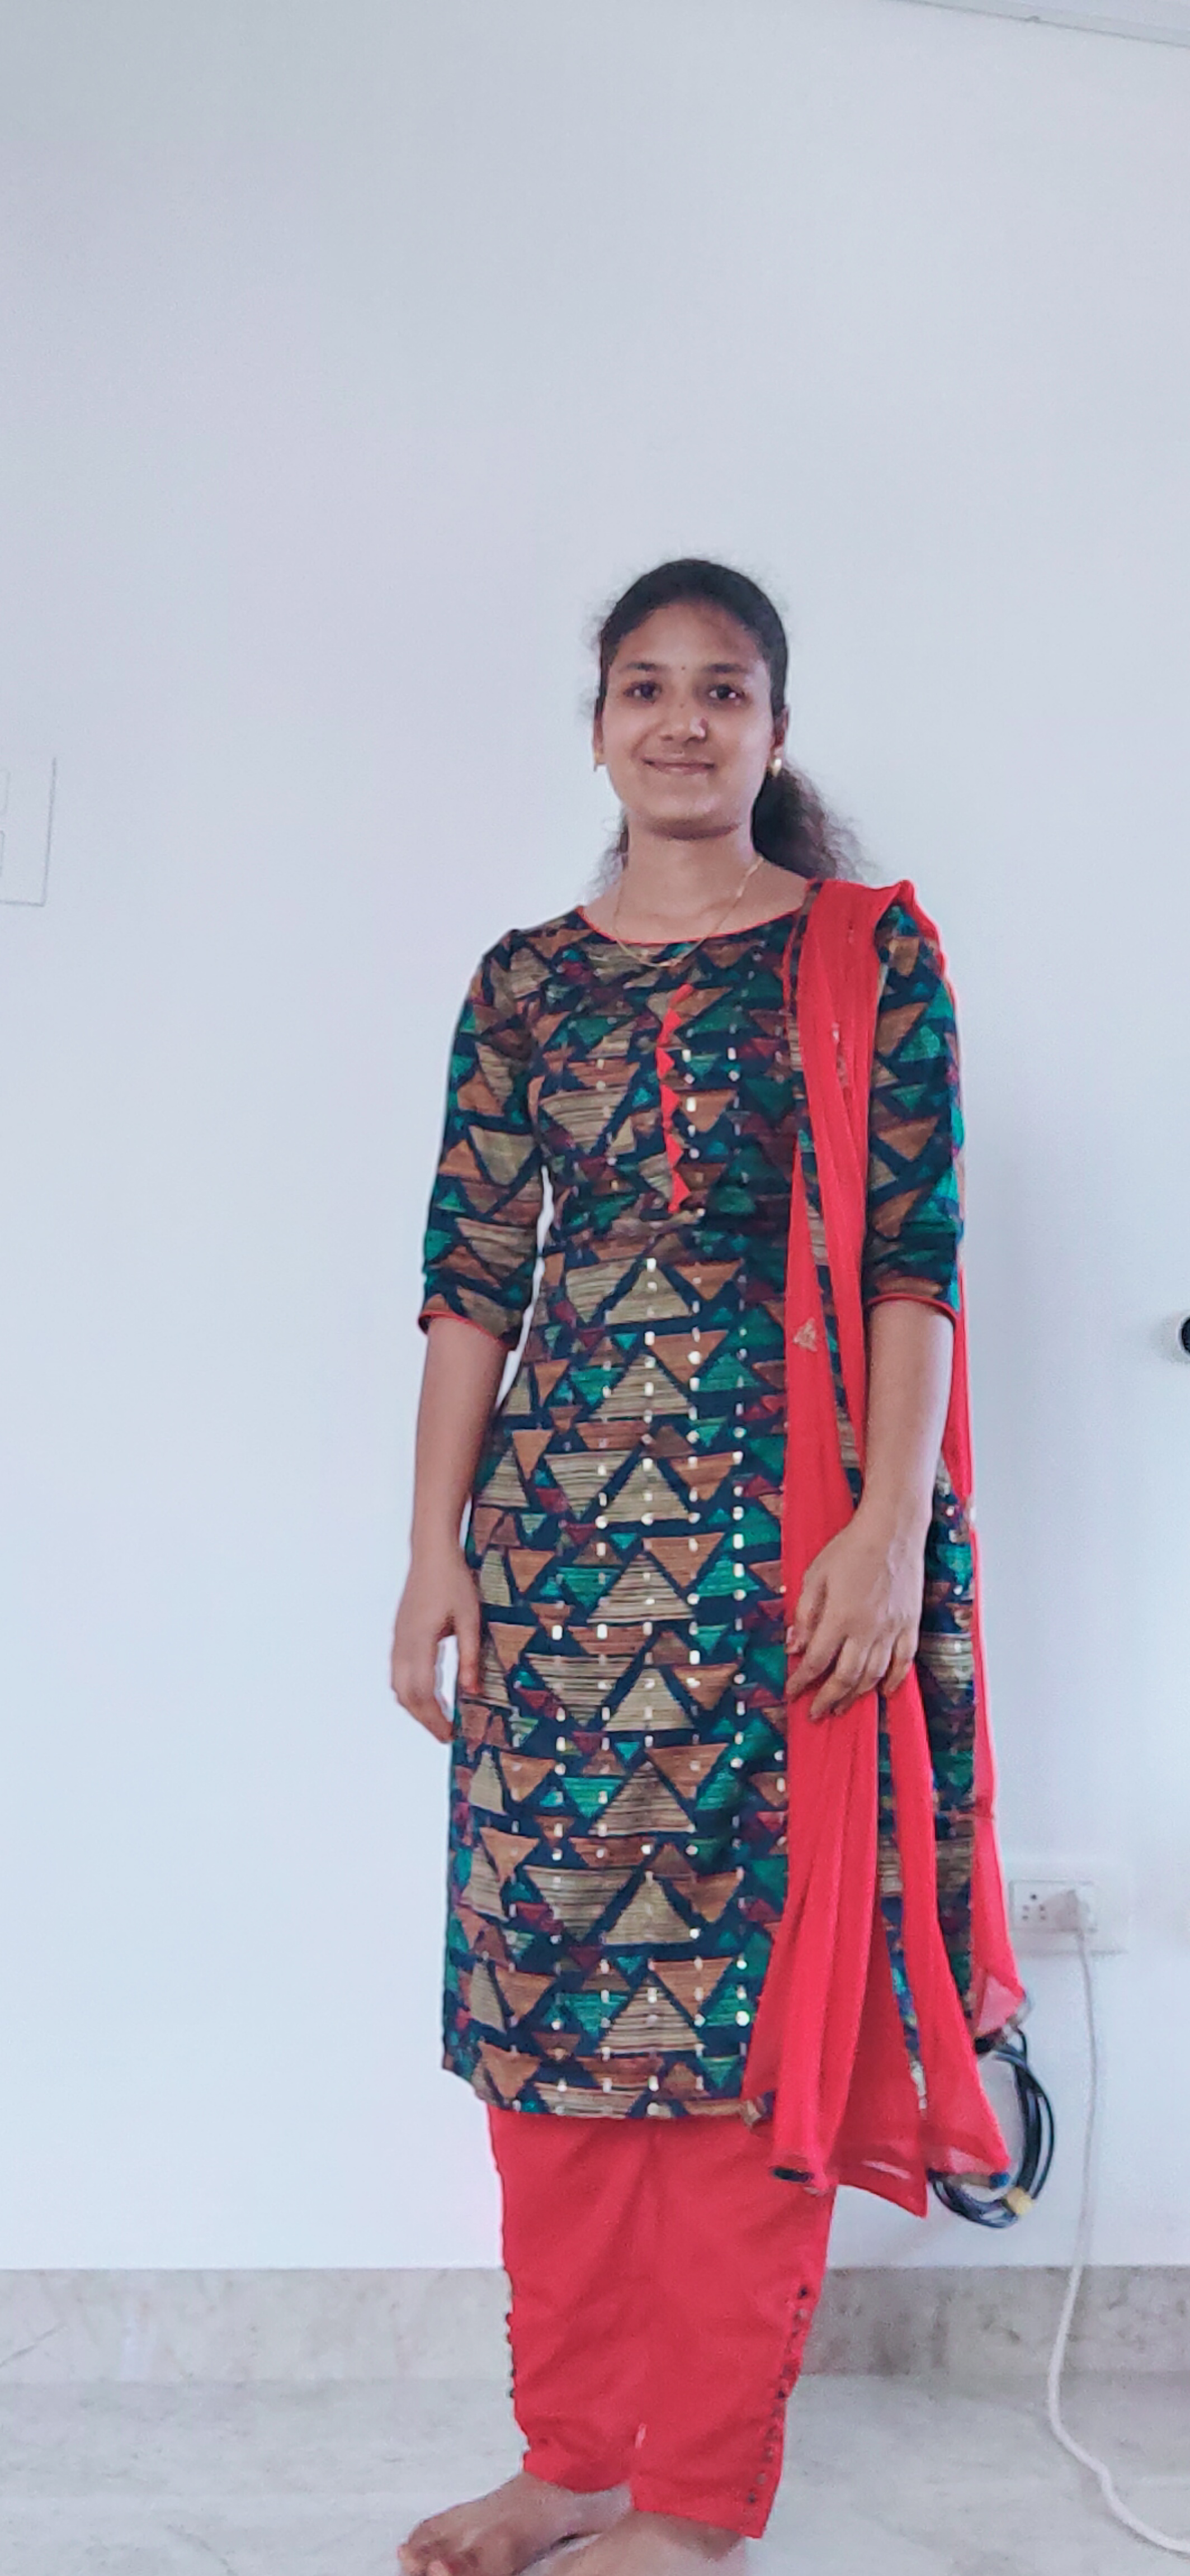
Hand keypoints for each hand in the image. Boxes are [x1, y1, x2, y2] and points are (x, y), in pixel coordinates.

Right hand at [390, 1538, 481, 1742]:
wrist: (431, 1554)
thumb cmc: (453, 1582)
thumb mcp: (470, 1619)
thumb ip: (470, 1656)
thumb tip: (472, 1691)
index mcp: (421, 1641)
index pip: (423, 1691)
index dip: (435, 1717)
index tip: (450, 1734)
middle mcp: (403, 1644)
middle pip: (406, 1694)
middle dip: (424, 1718)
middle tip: (445, 1734)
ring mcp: (398, 1639)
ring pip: (398, 1685)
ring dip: (415, 1706)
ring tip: (438, 1718)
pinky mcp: (399, 1635)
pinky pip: (398, 1672)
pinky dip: (410, 1690)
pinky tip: (428, 1694)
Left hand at [787, 1512, 924, 1719]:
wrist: (892, 1530)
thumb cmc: (850, 1548)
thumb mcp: (814, 1575)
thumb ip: (804, 1614)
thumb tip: (794, 1647)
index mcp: (840, 1617)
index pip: (816, 1661)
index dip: (802, 1681)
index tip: (791, 1691)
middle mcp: (868, 1629)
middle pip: (845, 1677)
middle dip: (827, 1699)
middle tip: (815, 1713)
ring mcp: (892, 1629)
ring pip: (874, 1675)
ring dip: (855, 1695)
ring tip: (841, 1707)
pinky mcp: (910, 1624)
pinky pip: (904, 1662)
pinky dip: (895, 1681)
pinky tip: (884, 1692)